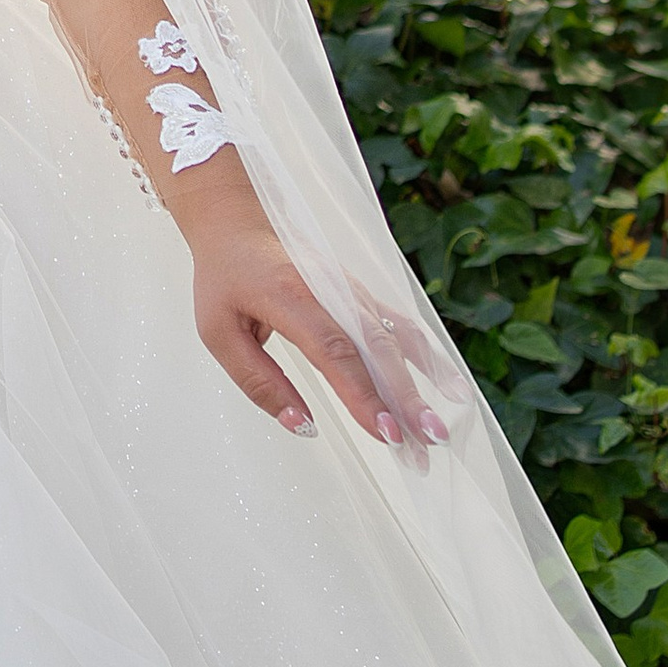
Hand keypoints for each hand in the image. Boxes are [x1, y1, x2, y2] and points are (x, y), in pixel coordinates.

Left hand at [182, 157, 448, 451]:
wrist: (237, 223)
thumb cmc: (225, 280)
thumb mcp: (218, 333)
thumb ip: (259, 381)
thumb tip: (303, 425)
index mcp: (291, 297)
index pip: (334, 351)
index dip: (364, 393)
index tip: (387, 433)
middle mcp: (331, 291)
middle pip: (376, 348)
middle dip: (404, 399)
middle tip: (427, 443)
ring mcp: (352, 291)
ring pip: (394, 339)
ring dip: (419, 386)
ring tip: (439, 429)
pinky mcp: (362, 295)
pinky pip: (399, 325)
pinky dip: (426, 356)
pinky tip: (450, 387)